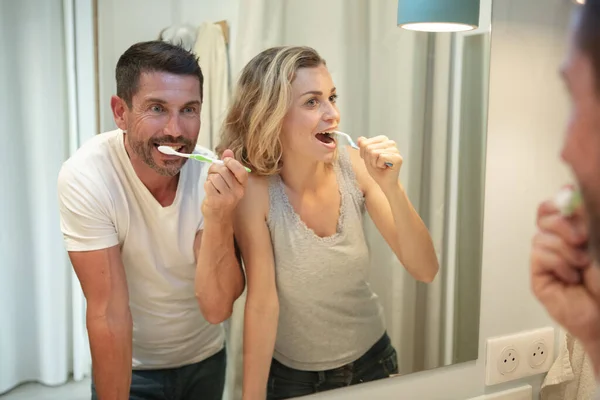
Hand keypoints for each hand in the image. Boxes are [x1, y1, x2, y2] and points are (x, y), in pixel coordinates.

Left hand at [202, 149, 247, 221]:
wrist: (218, 218)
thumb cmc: (223, 197)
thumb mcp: (229, 182)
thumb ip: (229, 166)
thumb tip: (227, 151)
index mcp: (242, 186)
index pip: (241, 171)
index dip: (232, 163)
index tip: (225, 161)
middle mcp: (237, 192)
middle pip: (223, 171)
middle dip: (214, 169)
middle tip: (212, 174)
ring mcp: (227, 198)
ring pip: (214, 177)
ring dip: (209, 178)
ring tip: (211, 184)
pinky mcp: (216, 201)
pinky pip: (208, 184)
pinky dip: (206, 185)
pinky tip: (209, 190)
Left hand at [357, 135, 402, 190]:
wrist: (385, 183)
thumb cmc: (377, 170)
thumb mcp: (366, 157)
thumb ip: (363, 147)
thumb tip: (360, 138)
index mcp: (383, 140)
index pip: (365, 143)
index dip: (364, 154)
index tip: (371, 159)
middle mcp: (390, 143)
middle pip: (368, 148)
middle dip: (369, 159)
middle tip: (377, 164)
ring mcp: (395, 150)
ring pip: (374, 152)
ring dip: (374, 163)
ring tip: (381, 166)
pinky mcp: (398, 157)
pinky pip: (381, 157)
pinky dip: (379, 165)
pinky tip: (385, 167)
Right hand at [530, 196, 599, 348]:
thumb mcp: (599, 241)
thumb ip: (587, 217)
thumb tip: (568, 190)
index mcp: (576, 230)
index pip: (555, 205)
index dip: (559, 201)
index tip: (573, 206)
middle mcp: (559, 242)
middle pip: (543, 215)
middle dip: (563, 224)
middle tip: (582, 239)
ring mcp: (547, 259)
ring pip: (540, 236)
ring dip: (565, 249)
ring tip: (582, 265)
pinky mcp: (539, 276)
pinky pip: (538, 255)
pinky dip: (557, 263)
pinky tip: (571, 277)